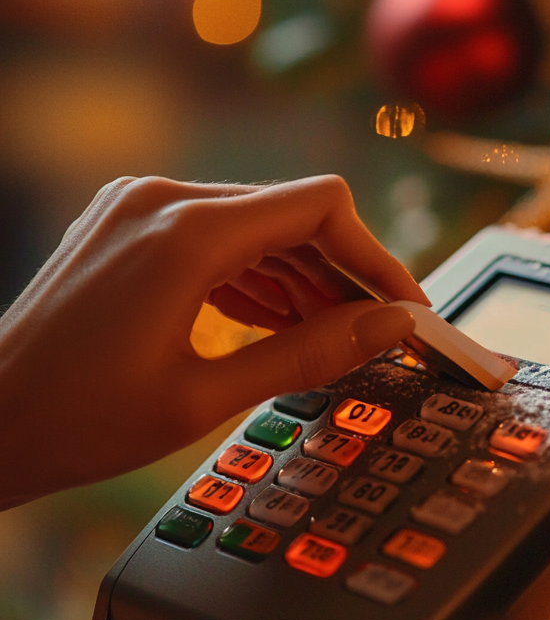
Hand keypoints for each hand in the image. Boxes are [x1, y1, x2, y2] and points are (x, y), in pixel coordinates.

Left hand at [0, 174, 425, 507]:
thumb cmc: (75, 420)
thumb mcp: (205, 399)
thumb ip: (309, 355)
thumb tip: (388, 328)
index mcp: (184, 232)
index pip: (320, 207)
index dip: (375, 256)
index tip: (404, 307)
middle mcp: (160, 199)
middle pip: (290, 213)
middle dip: (342, 273)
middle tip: (378, 335)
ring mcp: (137, 206)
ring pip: (253, 224)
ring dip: (299, 277)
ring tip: (333, 338)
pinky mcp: (124, 225)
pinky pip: (212, 236)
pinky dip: (252, 274)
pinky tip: (277, 322)